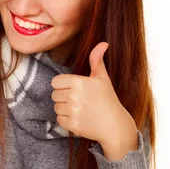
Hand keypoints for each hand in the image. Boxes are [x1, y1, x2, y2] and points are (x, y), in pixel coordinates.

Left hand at [51, 42, 137, 159]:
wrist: (115, 125)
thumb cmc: (108, 99)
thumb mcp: (102, 78)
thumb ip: (97, 60)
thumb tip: (103, 43)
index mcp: (79, 82)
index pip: (55, 82)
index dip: (63, 85)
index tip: (74, 89)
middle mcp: (74, 96)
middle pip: (54, 94)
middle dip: (64, 97)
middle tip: (79, 100)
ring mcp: (73, 111)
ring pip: (56, 107)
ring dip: (64, 109)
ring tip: (80, 109)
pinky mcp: (72, 125)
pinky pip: (59, 119)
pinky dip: (66, 120)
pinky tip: (79, 118)